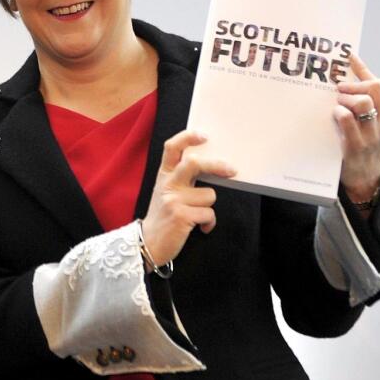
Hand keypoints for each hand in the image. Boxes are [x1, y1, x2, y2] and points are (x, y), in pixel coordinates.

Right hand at [140, 129, 234, 266]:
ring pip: (209, 195)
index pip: (172, 148)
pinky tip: (200, 228)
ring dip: (208, 207)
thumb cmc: (163, 216)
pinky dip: (209, 223)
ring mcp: (173, 199)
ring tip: (197, 216)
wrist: (148, 242)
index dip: (187, 137)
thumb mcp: (166, 191)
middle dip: (216, 165)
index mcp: (164, 175)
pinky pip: (209, 214)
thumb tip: (212, 166)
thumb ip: (183, 178)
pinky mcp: (181, 216)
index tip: (204, 136)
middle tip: (231, 170)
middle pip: (193, 163)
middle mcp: (167, 184)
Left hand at [335, 54, 379, 201]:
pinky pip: (346, 119)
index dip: (362, 69)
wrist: (365, 175)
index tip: (347, 56)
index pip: (379, 84)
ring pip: (363, 102)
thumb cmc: (366, 140)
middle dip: (354, 84)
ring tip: (337, 103)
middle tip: (339, 89)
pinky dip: (339, 112)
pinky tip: (335, 115)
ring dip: (346, 98)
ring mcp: (374, 135)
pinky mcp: (357, 146)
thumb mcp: (374, 119)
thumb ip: (366, 96)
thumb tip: (352, 65)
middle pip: (376, 88)